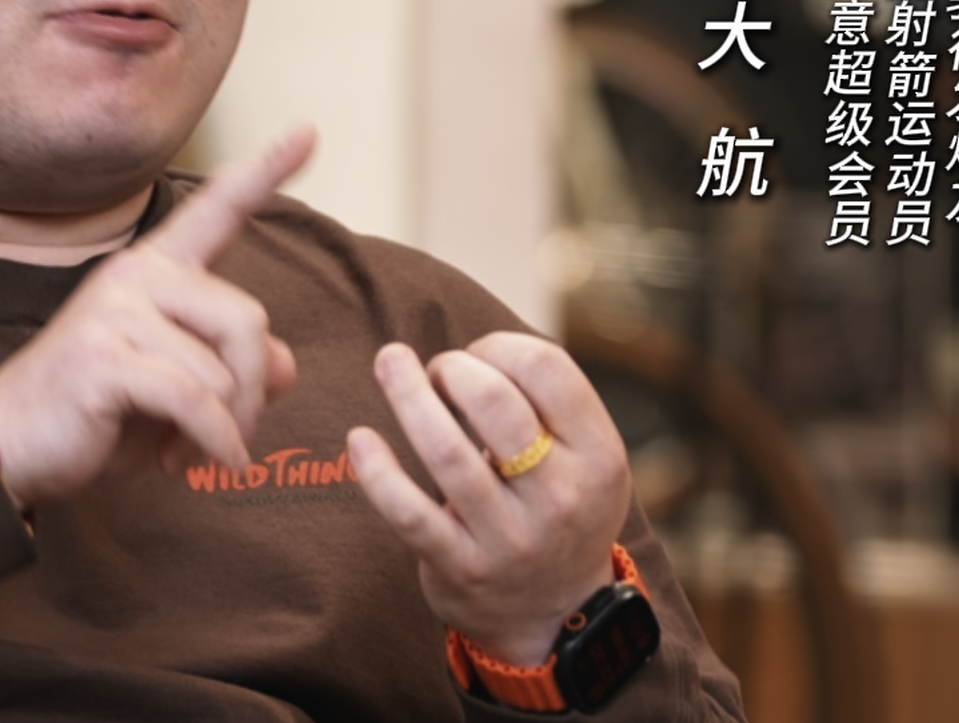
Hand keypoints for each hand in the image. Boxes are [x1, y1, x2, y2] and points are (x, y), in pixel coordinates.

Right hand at [0, 128, 314, 508]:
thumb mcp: (177, 391)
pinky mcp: (105, 356)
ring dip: (224, 428)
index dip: (265, 173)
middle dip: (253, 391)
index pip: (218, 211)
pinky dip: (208, 442)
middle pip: (247, 320)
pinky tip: (190, 465)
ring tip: (187, 453)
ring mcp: (116, 311)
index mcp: (155, 269)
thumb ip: (233, 369)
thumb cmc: (96, 414)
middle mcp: (136, 274)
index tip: (308, 132)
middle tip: (230, 436)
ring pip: (222, 370)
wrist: (10, 445)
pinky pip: (193, 401)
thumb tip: (286, 365)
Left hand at [346, 332, 630, 666]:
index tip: (475, 356)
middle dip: (450, 367)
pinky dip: (377, 471)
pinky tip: (359, 438)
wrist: (555, 614)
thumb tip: (468, 349)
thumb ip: (547, 402)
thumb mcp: (585, 457)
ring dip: (407, 394)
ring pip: (445, 450)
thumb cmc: (556, 505)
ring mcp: (511, 538)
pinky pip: (409, 513)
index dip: (496, 345)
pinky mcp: (462, 568)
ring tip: (389, 363)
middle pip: (492, 400)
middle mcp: (561, 496)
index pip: (544, 367)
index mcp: (599, 454)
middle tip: (433, 371)